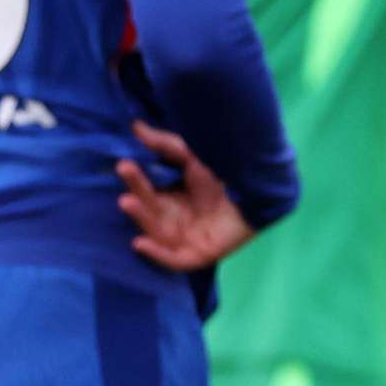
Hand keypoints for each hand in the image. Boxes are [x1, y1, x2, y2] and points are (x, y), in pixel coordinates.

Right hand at [117, 122, 258, 271]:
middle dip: (135, 195)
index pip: (146, 191)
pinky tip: (140, 243)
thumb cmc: (226, 173)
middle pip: (148, 210)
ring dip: (141, 218)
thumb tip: (135, 125)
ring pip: (156, 232)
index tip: (124, 163)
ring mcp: (186, 239)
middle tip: (124, 175)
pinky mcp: (199, 255)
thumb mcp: (192, 156)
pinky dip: (157, 254)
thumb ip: (164, 144)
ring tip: (128, 201)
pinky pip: (173, 260)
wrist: (262, 191)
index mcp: (170, 199)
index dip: (135, 179)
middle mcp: (174, 220)